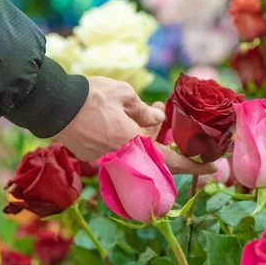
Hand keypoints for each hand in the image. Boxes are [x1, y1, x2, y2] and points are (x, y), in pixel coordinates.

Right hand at [54, 76, 215, 174]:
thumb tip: (159, 120)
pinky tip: (133, 124)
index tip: (213, 169)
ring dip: (151, 142)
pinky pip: (123, 155)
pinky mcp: (95, 158)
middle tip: (180, 133)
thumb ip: (146, 112)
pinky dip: (133, 143)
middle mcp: (123, 159)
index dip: (196, 166)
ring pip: (139, 157)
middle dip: (172, 149)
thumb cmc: (91, 97)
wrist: (52, 105)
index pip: (173, 161)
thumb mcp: (125, 96)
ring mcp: (107, 161)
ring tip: (153, 115)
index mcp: (134, 144)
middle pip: (157, 162)